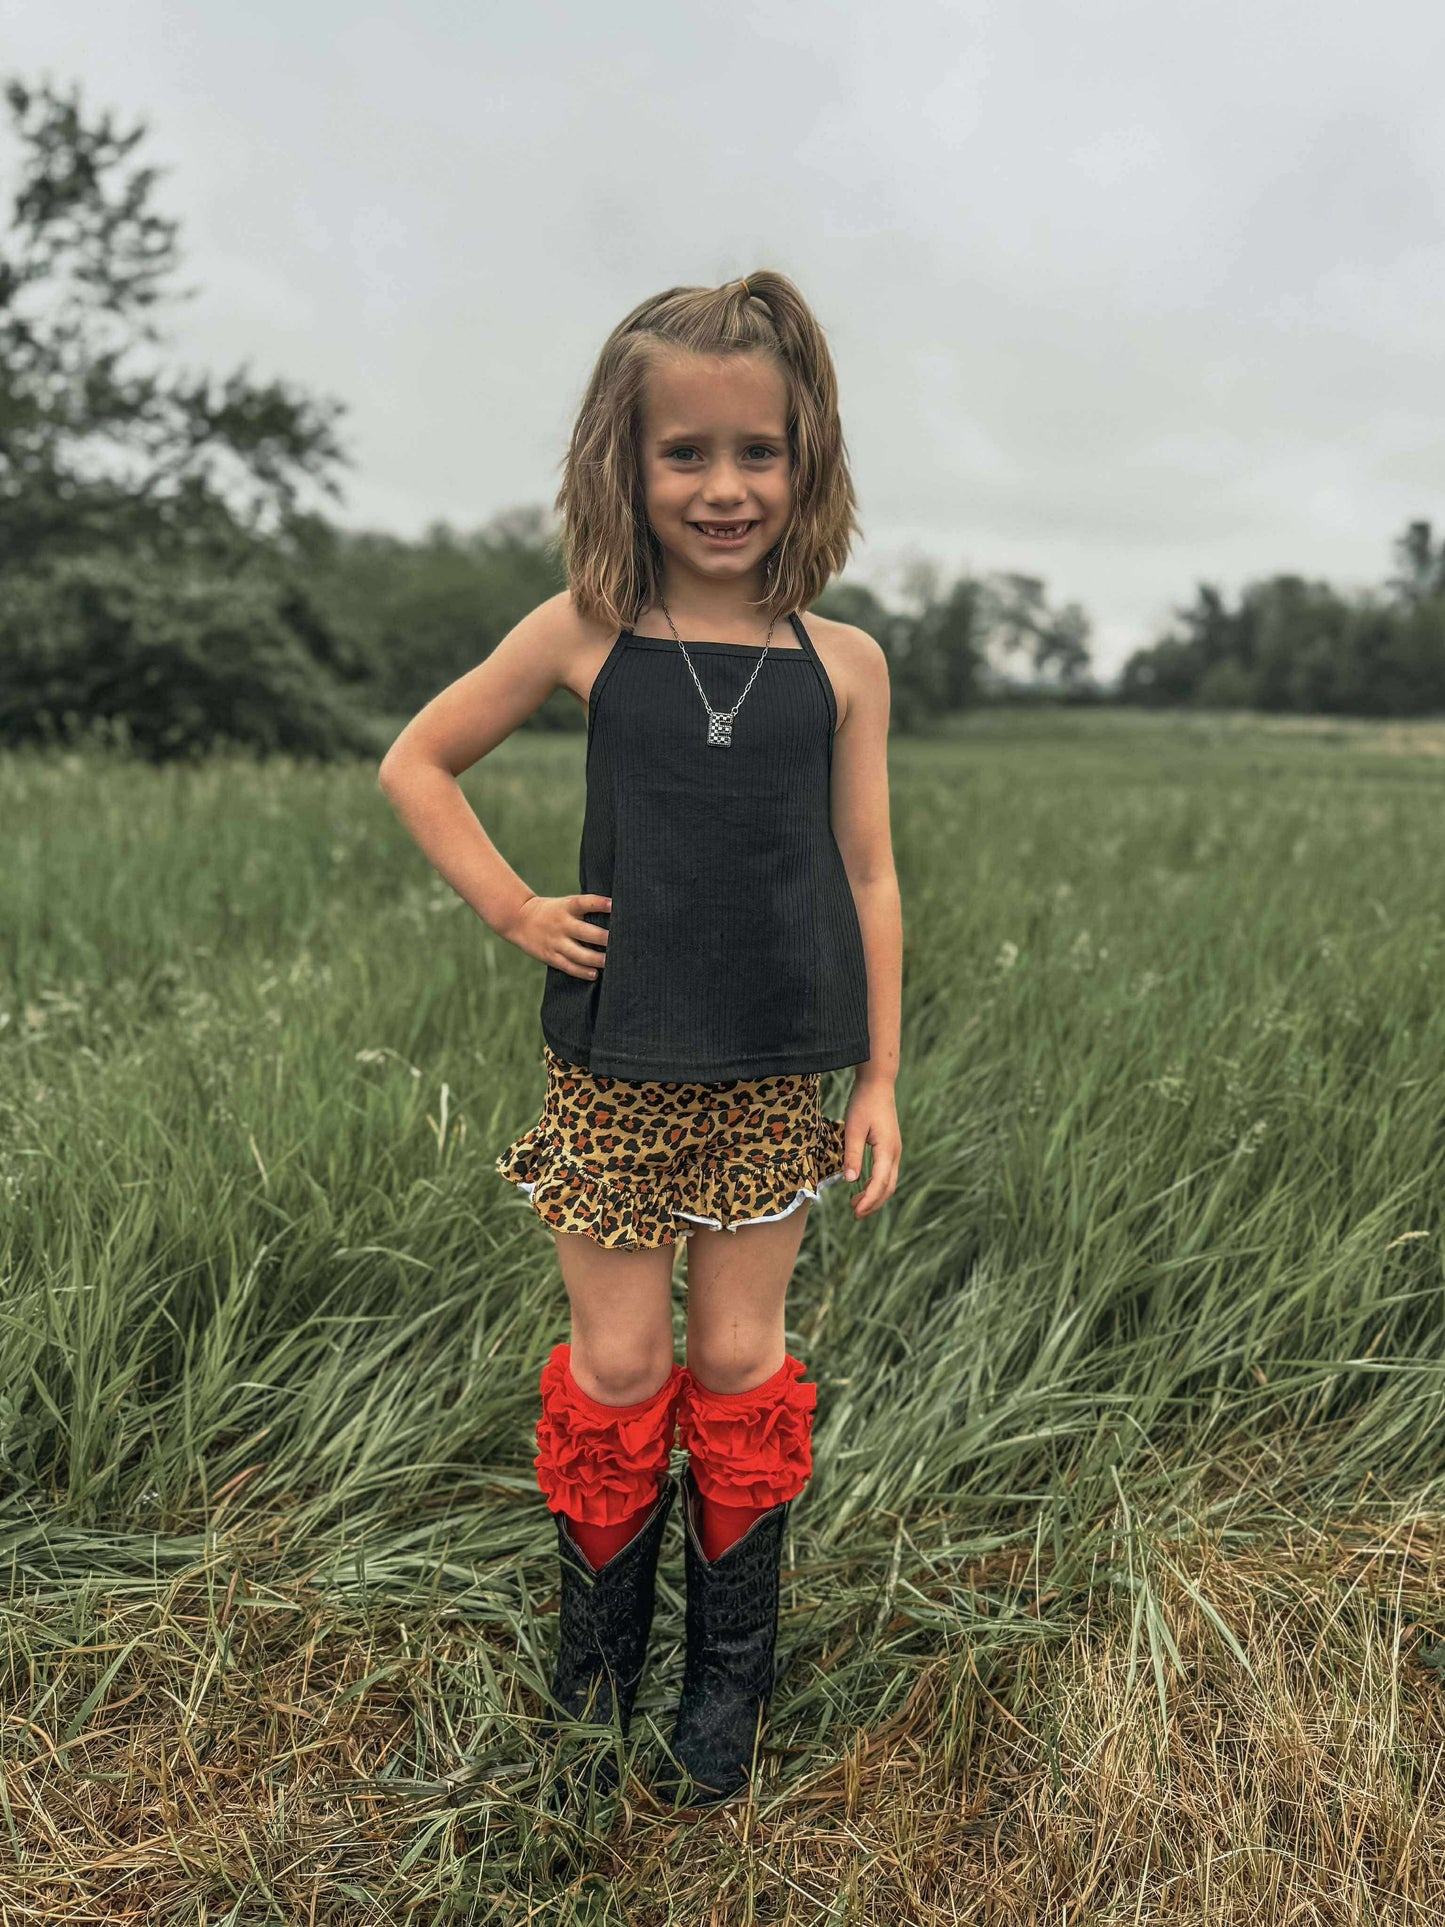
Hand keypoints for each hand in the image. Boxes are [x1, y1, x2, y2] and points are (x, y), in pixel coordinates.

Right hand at [500, 892, 610, 979]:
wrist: (520, 919)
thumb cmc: (554, 912)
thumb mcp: (567, 904)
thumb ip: (587, 909)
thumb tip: (617, 917)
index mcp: (567, 907)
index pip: (584, 903)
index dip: (599, 903)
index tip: (613, 905)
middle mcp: (562, 924)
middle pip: (585, 932)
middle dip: (603, 938)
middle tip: (620, 944)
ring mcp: (555, 941)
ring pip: (578, 953)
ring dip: (596, 959)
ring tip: (610, 962)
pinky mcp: (550, 956)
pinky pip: (568, 966)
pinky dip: (582, 971)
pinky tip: (594, 973)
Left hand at [842, 1077, 900, 1220]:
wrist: (878, 1084)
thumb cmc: (863, 1103)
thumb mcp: (853, 1128)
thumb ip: (852, 1155)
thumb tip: (850, 1181)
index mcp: (887, 1150)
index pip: (880, 1183)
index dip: (868, 1200)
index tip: (855, 1211)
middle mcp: (895, 1153)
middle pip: (888, 1187)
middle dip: (873, 1203)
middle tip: (855, 1214)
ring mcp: (895, 1150)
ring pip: (889, 1181)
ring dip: (874, 1195)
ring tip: (856, 1205)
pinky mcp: (891, 1147)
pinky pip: (887, 1172)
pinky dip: (876, 1184)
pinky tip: (863, 1186)